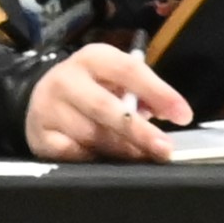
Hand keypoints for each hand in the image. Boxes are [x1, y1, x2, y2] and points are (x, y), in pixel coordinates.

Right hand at [26, 41, 189, 161]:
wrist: (41, 101)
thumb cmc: (91, 91)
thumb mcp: (115, 82)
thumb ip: (142, 94)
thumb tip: (170, 113)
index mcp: (93, 58)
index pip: (129, 70)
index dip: (159, 92)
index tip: (183, 115)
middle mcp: (66, 79)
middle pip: (106, 107)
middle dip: (140, 131)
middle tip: (165, 149)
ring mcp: (49, 108)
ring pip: (91, 135)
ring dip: (122, 151)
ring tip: (142, 158)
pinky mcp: (40, 136)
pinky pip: (73, 154)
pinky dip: (94, 160)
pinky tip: (107, 163)